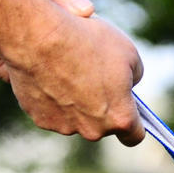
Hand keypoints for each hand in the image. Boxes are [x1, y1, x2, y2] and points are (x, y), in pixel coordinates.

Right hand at [0, 0, 145, 146]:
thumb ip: (135, 76)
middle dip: (101, 107)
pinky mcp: (40, 118)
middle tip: (94, 78)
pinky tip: (51, 75)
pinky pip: (53, 111)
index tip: (128, 111)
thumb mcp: (129, 52)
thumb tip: (126, 85)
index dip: (134, 123)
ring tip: (70, 72)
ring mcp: (65, 127)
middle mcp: (93, 130)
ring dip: (76, 103)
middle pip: (102, 126)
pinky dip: (54, 98)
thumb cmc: (87, 41)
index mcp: (119, 118)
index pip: (134, 136)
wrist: (38, 36)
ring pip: (76, 119)